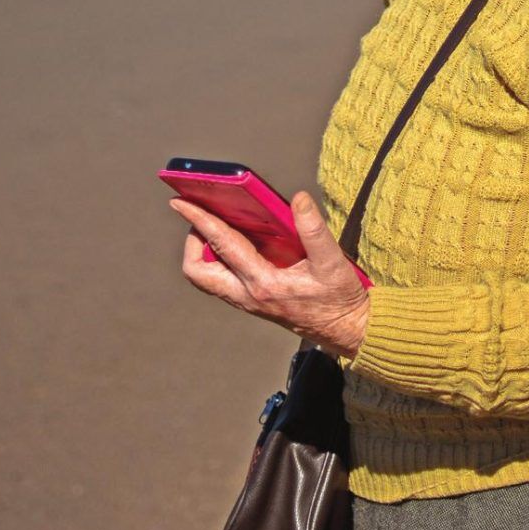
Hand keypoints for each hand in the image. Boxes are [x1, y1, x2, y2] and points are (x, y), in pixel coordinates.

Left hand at [170, 191, 370, 358]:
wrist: (347, 330)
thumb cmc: (339, 298)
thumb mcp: (332, 262)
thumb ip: (314, 229)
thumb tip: (299, 199)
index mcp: (263, 284)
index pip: (222, 246)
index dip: (199, 220)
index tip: (181, 202)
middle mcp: (248, 295)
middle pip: (198, 273)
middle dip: (192, 243)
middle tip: (202, 219)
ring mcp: (248, 302)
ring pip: (208, 280)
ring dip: (204, 253)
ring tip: (217, 226)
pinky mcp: (254, 303)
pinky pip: (223, 281)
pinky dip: (220, 260)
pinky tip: (238, 241)